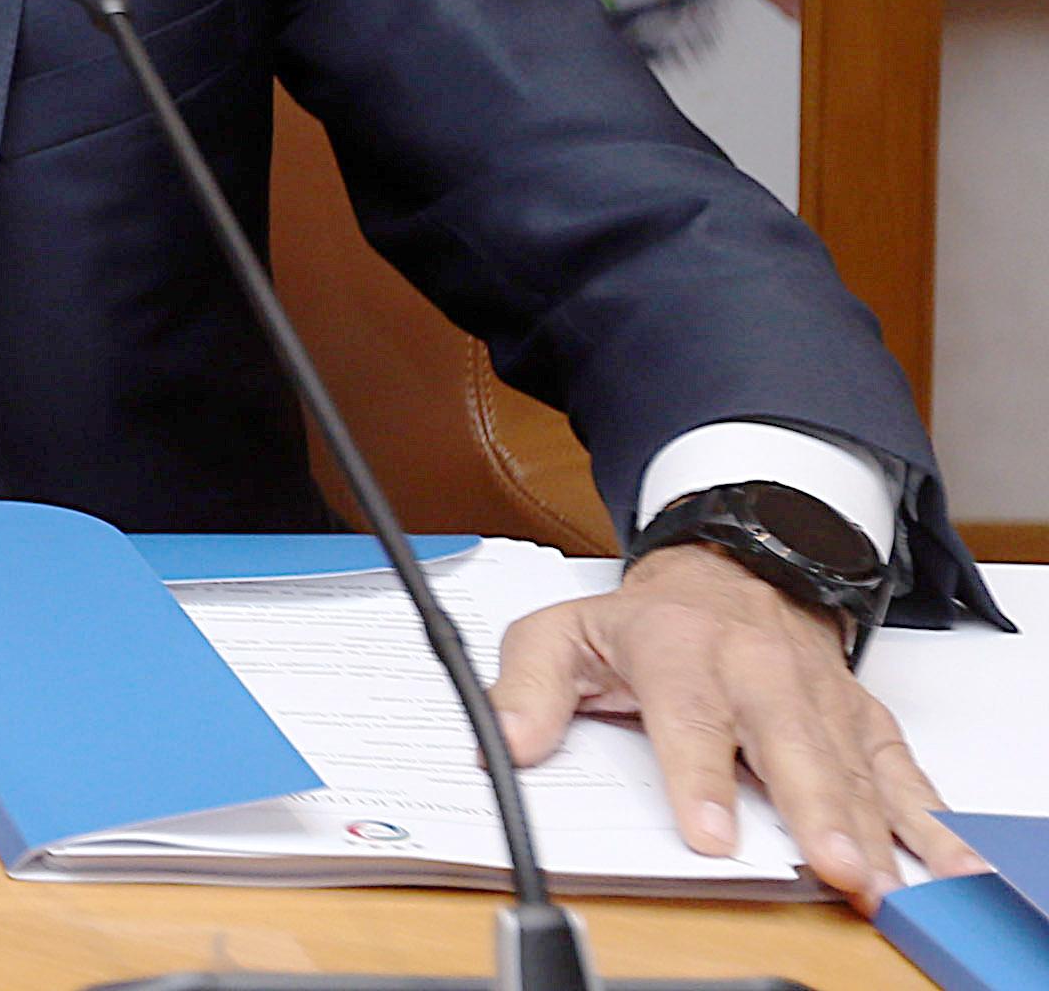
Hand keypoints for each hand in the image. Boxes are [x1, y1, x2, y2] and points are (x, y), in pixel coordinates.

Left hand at [485, 543, 978, 906]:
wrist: (733, 565)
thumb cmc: (648, 617)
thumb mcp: (564, 631)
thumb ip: (526, 687)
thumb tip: (502, 742)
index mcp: (678, 647)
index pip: (689, 715)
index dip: (698, 776)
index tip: (708, 833)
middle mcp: (756, 669)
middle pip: (788, 744)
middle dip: (812, 809)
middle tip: (831, 868)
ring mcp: (816, 696)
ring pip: (848, 766)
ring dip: (870, 830)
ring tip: (880, 885)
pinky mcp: (861, 720)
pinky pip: (901, 772)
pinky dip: (930, 819)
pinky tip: (948, 864)